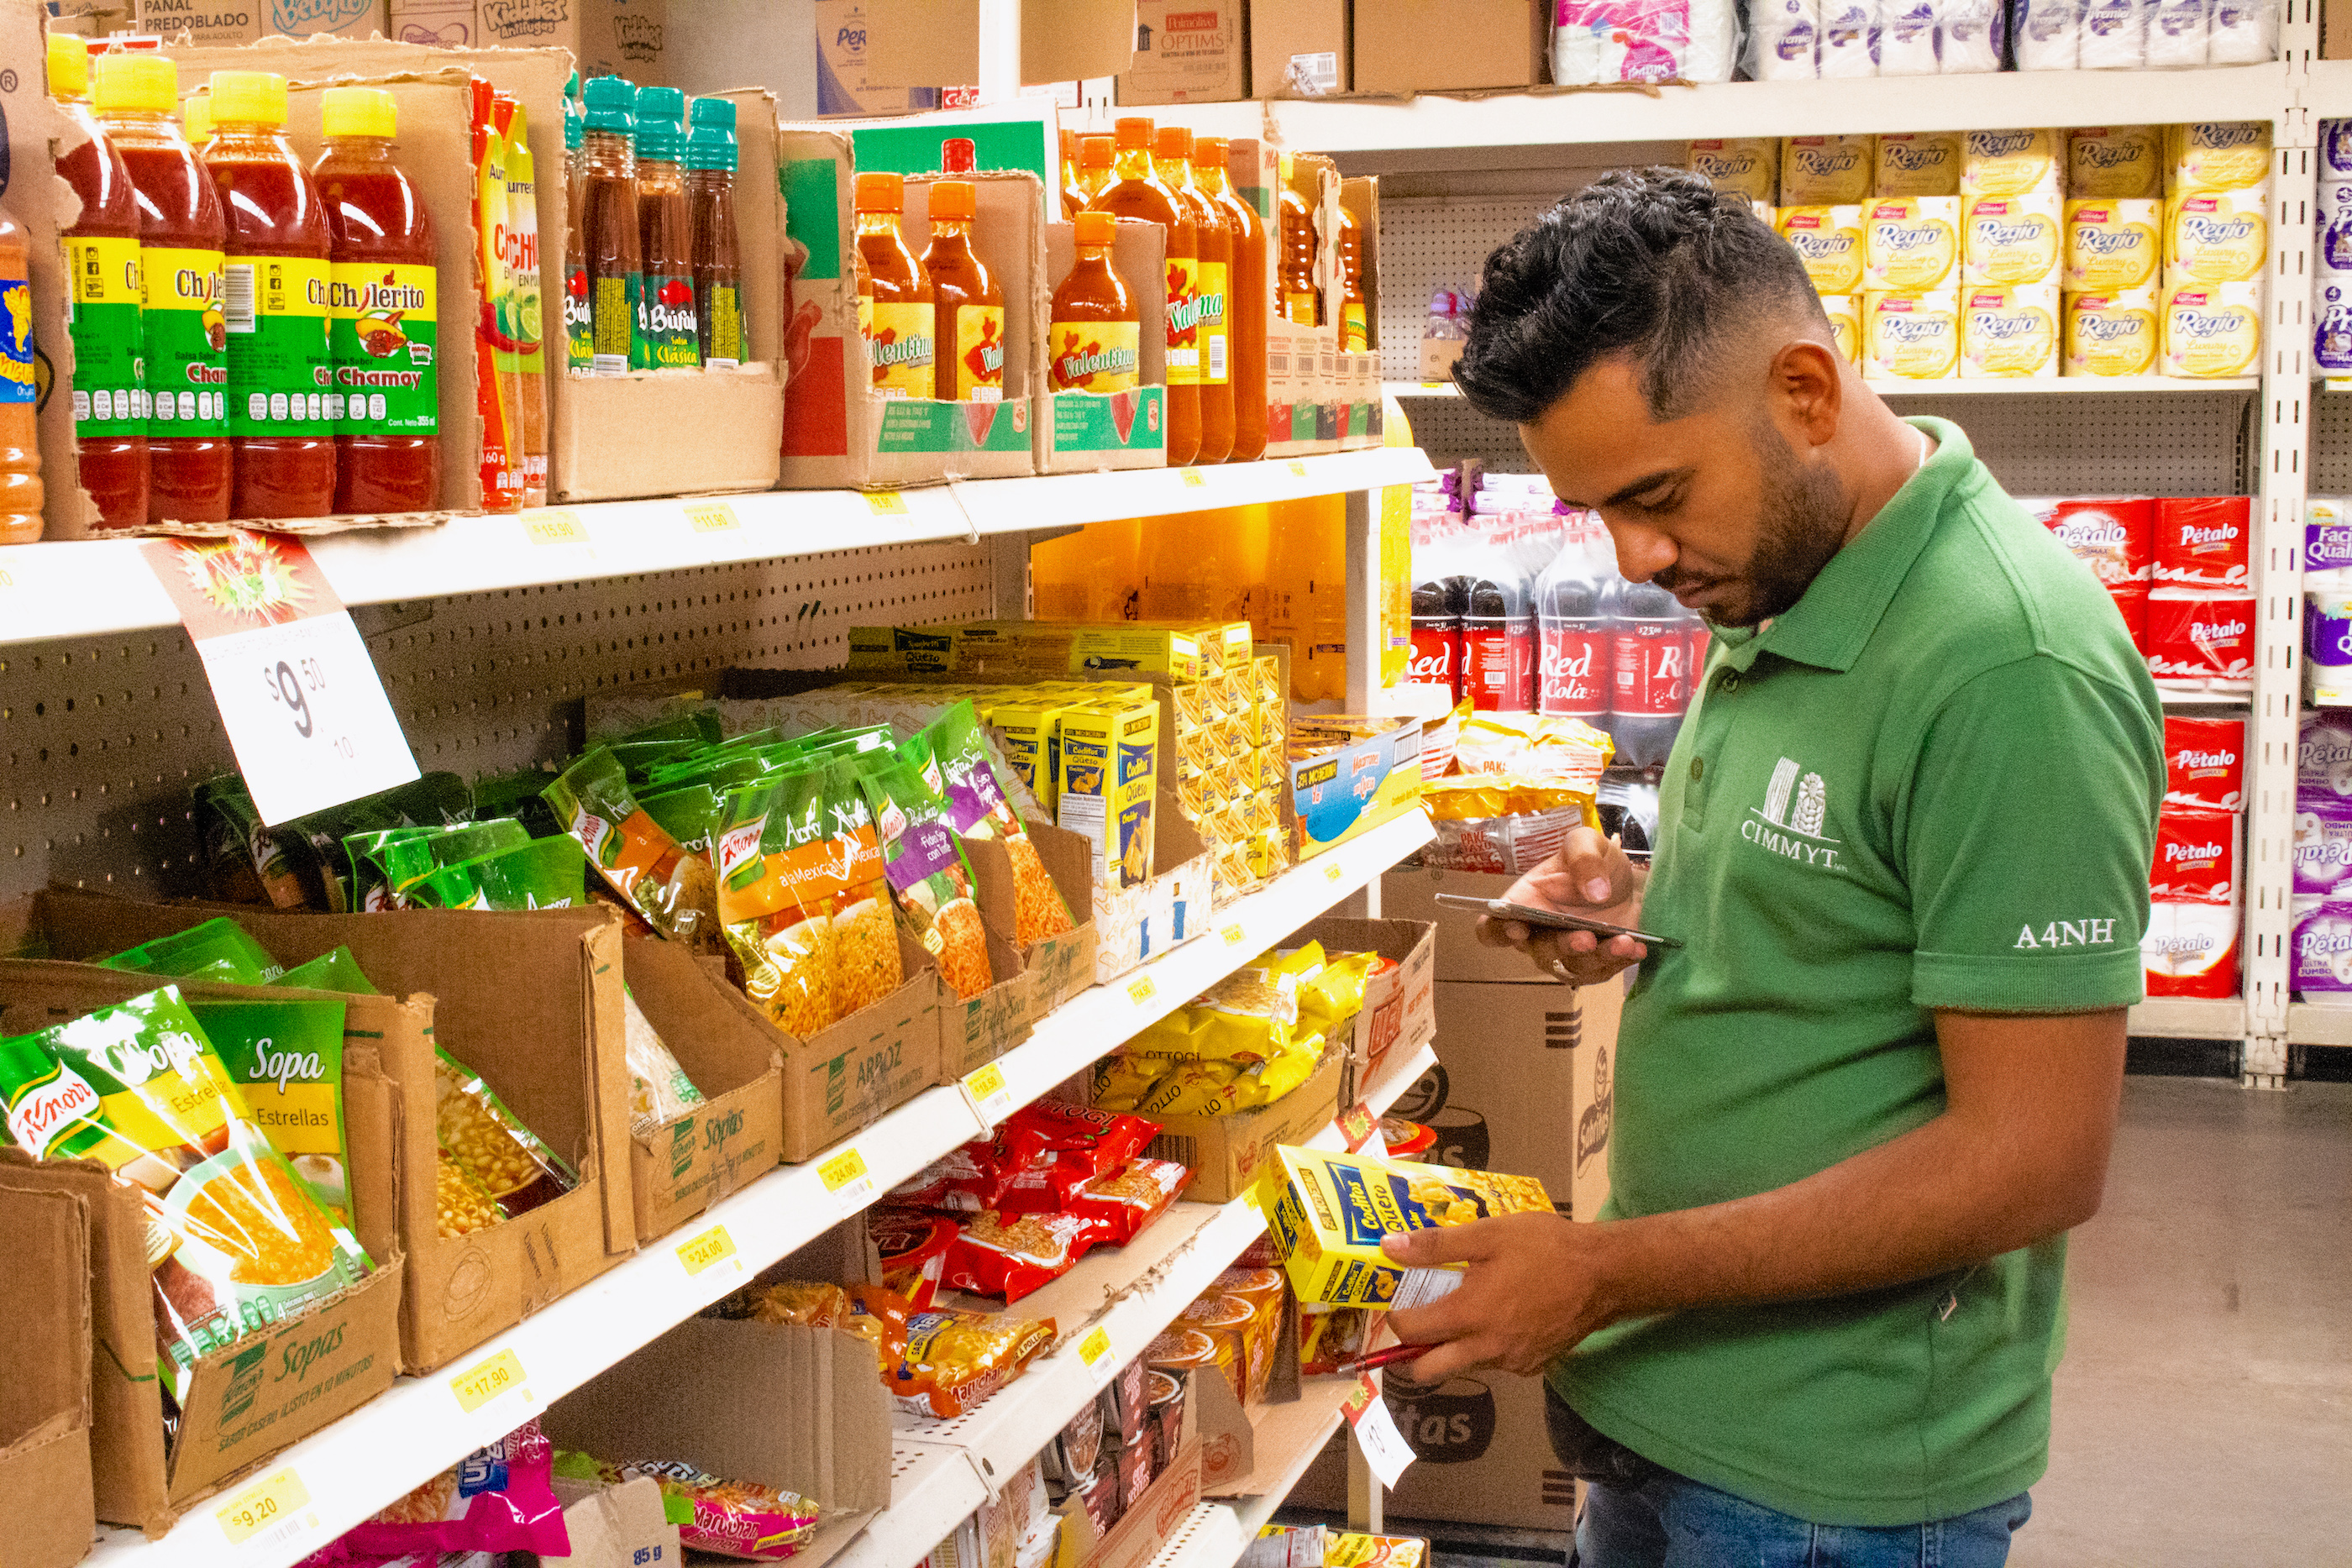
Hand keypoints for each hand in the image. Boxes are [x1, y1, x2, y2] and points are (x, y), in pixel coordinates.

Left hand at [1379, 1211, 1607, 1380]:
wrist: (1606, 1274)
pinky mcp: (1533, 1366)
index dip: (1395, 1316)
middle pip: (1428, 1371)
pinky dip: (1485, 1346)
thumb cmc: (1546, 1248)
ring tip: (1462, 1309)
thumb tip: (1389, 1246)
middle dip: (1412, 1353)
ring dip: (1451, 1347)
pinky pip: (1495, 1364)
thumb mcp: (1488, 1234)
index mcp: (1469, 1315)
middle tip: (1418, 1322)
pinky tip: (1499, 1315)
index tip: (1398, 1298)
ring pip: (1462, 1366)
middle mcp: (1486, 1349)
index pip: (1410, 1332)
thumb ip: (1435, 1245)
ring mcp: (1511, 1363)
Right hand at [1475, 826, 1647, 984]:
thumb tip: (1594, 892)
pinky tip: (1637, 948)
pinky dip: (1619, 962)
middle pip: (1538, 952)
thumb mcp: (1587, 842)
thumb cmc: (1596, 861)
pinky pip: (1602, 972)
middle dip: (1562, 946)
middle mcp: (1539, 933)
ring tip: (1624, 942)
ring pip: (1573, 967)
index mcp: (1524, 903)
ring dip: (1597, 957)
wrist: (1631, 881)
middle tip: (1586, 937)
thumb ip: (1584, 857)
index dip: (1498, 932)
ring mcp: (1567, 952)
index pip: (1492, 928)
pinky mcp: (1595, 964)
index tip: (1518, 927)